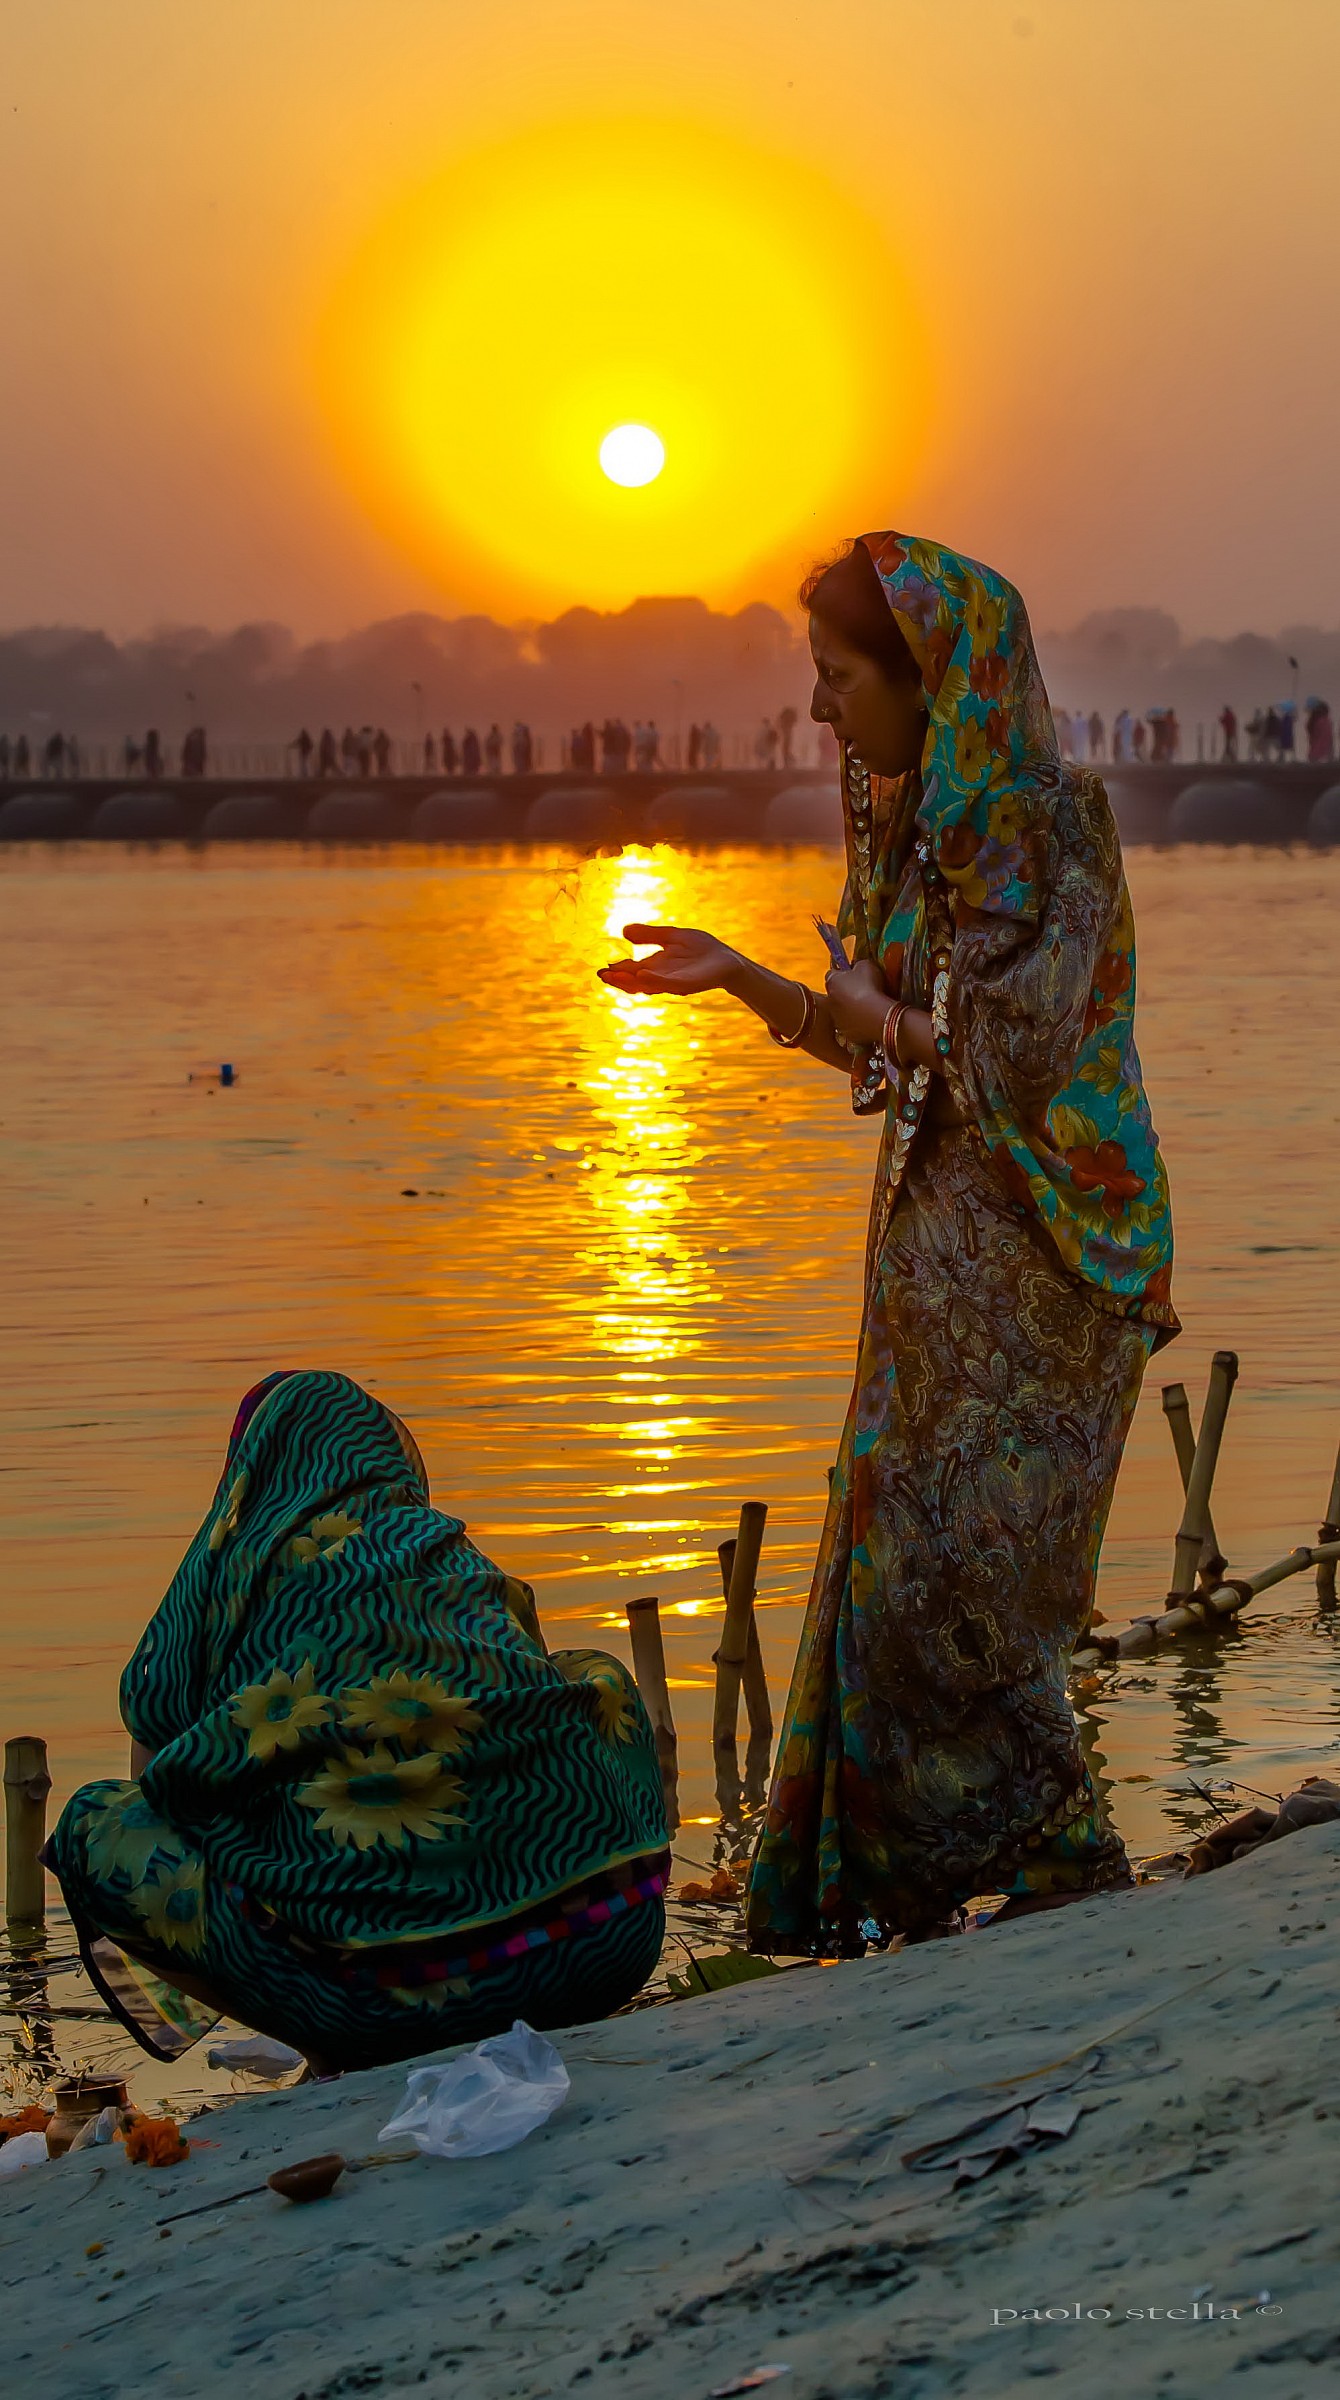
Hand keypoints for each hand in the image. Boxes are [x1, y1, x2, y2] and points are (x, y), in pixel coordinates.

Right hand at [598, 923, 740, 995]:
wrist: (728, 961)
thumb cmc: (702, 950)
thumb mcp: (672, 937)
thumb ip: (650, 935)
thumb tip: (624, 931)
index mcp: (656, 966)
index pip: (631, 970)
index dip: (617, 971)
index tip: (601, 970)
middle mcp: (661, 977)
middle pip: (635, 981)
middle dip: (619, 979)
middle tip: (603, 975)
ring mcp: (673, 982)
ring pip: (648, 985)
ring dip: (631, 982)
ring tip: (615, 976)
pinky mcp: (687, 984)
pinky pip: (668, 983)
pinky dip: (655, 980)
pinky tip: (643, 974)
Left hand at [824, 954, 889, 1046]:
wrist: (877, 1016)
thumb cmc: (870, 987)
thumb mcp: (866, 966)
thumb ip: (858, 965)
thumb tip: (857, 968)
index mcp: (831, 982)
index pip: (831, 973)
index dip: (842, 973)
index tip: (852, 974)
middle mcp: (829, 1001)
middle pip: (836, 994)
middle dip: (845, 992)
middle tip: (861, 991)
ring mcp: (837, 1019)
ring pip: (842, 1011)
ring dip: (850, 1009)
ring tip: (867, 1007)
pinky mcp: (846, 1033)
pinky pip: (851, 1026)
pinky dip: (857, 1023)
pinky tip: (869, 1019)